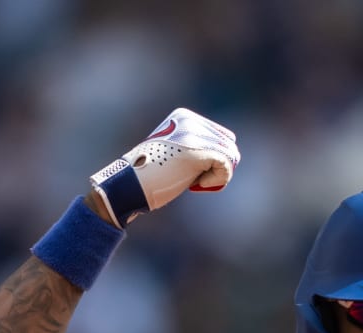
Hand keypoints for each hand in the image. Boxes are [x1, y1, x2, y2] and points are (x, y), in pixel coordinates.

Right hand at [90, 107, 239, 227]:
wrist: (131, 185)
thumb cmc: (153, 176)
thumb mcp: (177, 155)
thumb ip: (199, 149)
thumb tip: (232, 158)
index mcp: (185, 117)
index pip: (222, 136)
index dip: (216, 159)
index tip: (195, 172)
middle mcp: (191, 120)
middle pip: (229, 144)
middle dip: (219, 166)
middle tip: (199, 180)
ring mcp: (194, 134)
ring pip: (231, 154)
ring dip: (219, 174)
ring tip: (198, 182)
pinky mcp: (197, 150)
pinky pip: (226, 165)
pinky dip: (217, 180)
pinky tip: (197, 185)